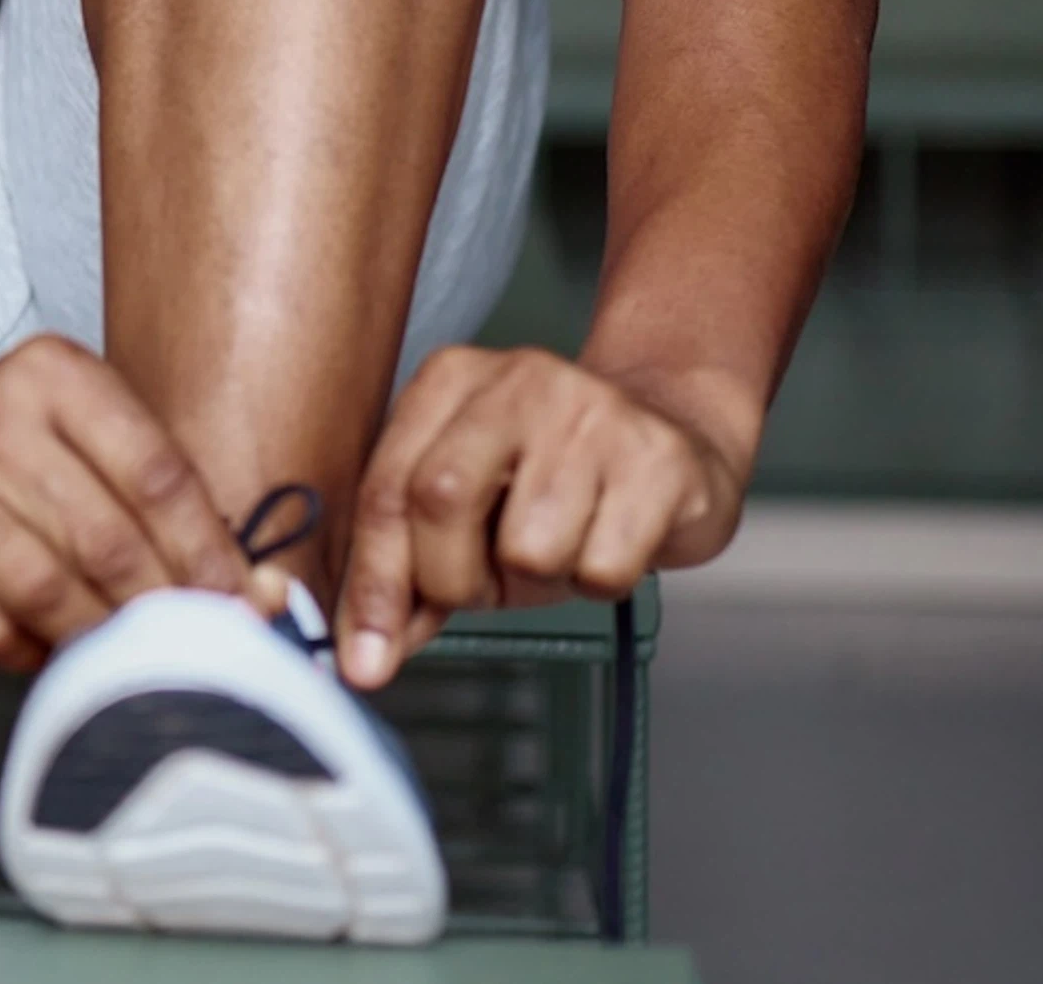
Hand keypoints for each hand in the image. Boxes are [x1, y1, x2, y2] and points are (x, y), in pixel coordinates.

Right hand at [0, 333, 253, 671]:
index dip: (209, 551)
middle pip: (105, 536)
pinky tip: (48, 652)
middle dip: (162, 608)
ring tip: (127, 661)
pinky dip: (31, 656)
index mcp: (53, 372)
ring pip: (45, 588)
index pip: (155, 472)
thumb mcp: (98, 455)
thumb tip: (268, 595)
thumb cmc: (26, 475)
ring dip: (98, 639)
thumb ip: (177, 514)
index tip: (243, 605)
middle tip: (196, 652)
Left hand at [338, 345, 749, 688]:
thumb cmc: (560, 484)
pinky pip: (603, 566)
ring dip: (540, 580)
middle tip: (491, 589)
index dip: (372, 581)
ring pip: (527, 546)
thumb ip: (413, 573)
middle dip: (453, 578)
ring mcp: (592, 412)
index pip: (385, 487)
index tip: (364, 661)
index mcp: (449, 383)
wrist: (678, 440)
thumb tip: (367, 652)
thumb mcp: (472, 518)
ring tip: (565, 544)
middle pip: (440, 499)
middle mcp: (515, 381)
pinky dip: (600, 581)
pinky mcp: (659, 460)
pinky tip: (613, 540)